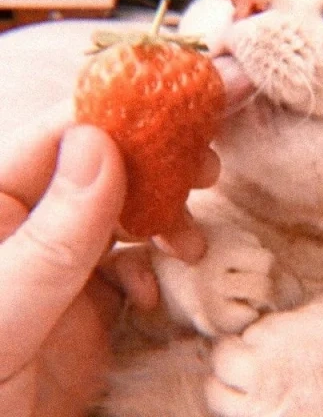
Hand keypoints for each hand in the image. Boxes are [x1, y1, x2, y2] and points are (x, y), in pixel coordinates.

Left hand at [0, 102, 218, 416]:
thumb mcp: (6, 308)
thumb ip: (55, 232)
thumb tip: (99, 143)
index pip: (62, 137)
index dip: (122, 117)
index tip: (182, 111)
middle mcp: (35, 219)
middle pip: (107, 167)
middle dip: (160, 166)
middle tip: (206, 168)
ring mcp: (66, 255)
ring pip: (128, 211)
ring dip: (166, 220)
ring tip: (190, 242)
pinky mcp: (92, 291)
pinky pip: (132, 261)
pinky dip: (152, 270)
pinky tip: (150, 295)